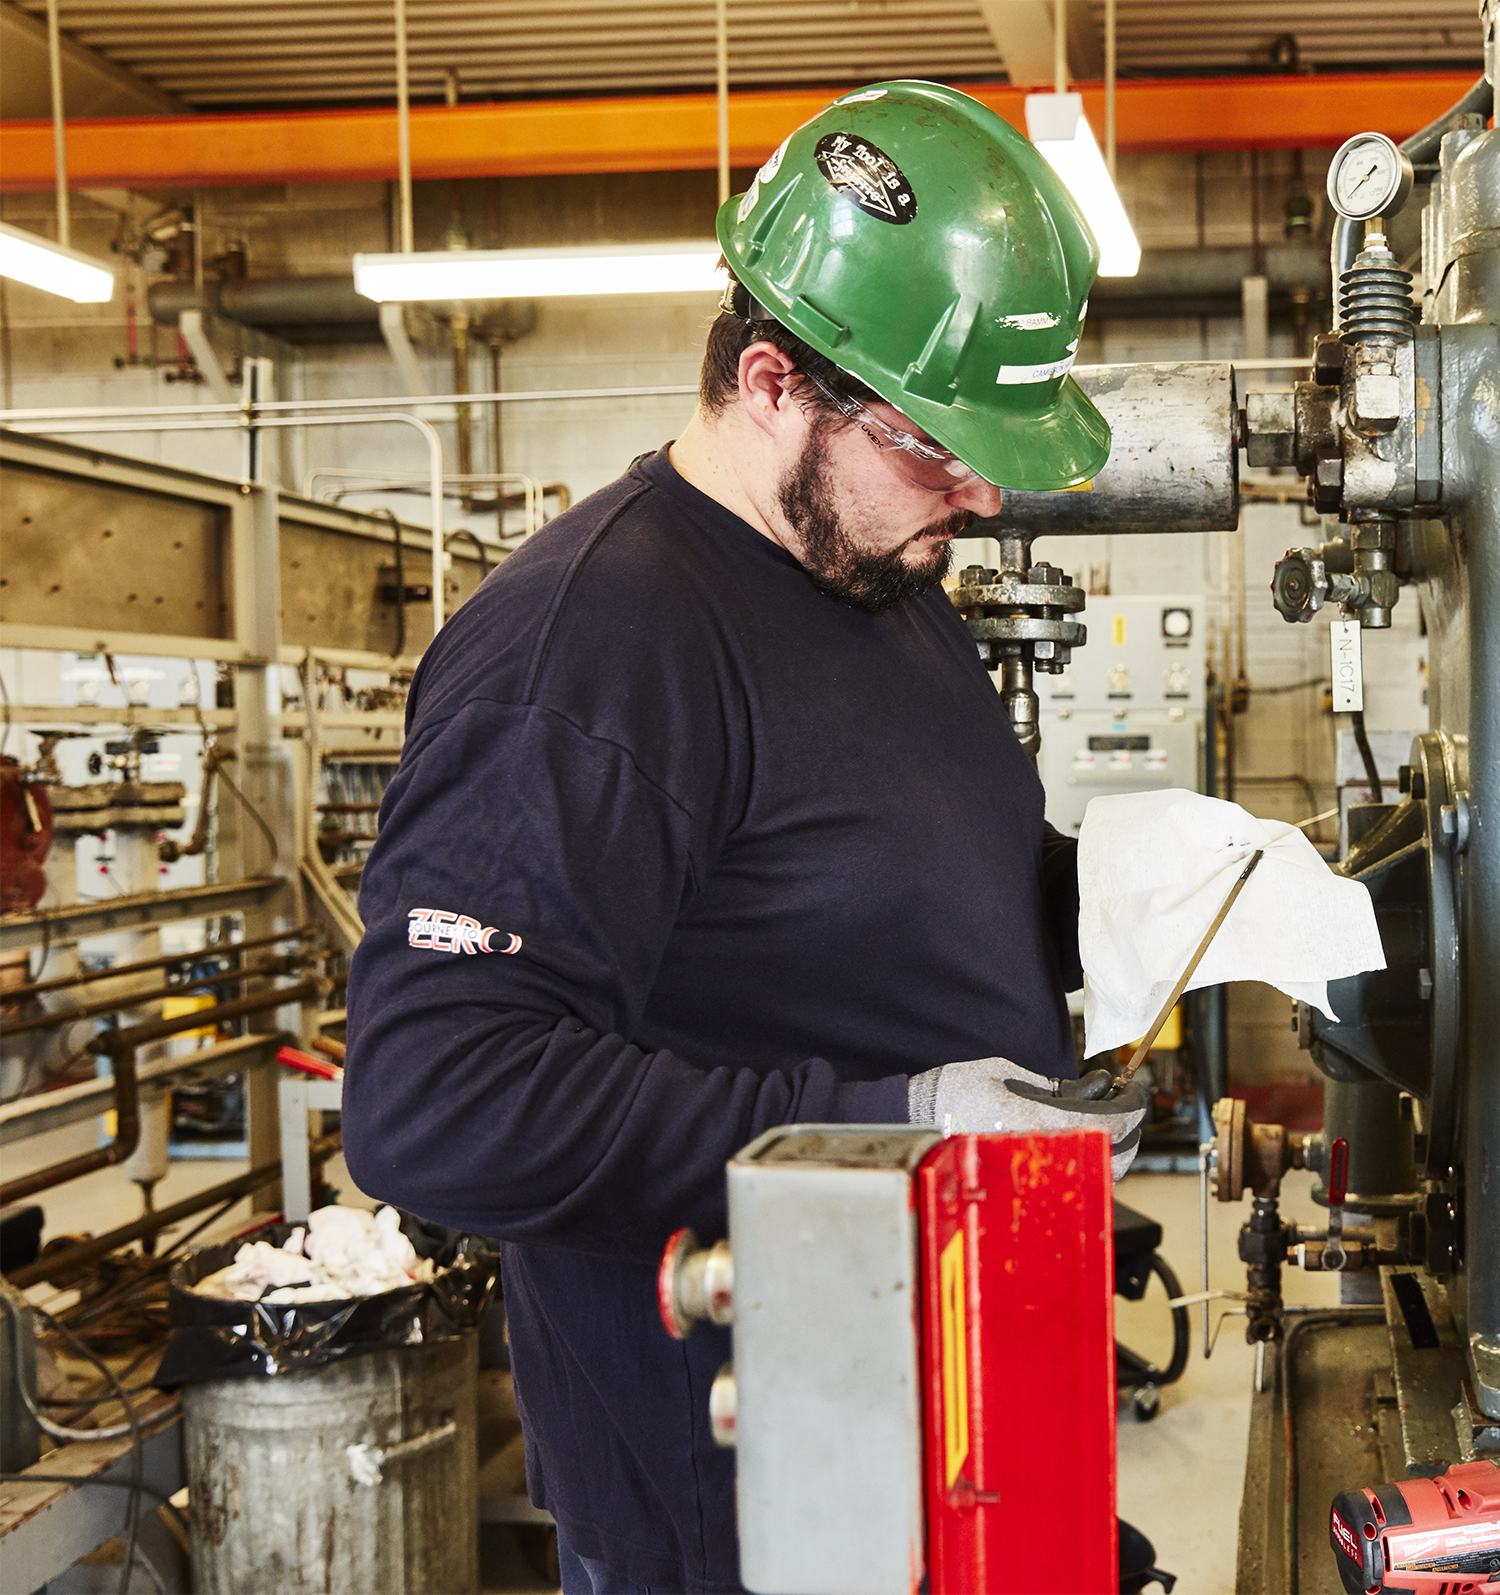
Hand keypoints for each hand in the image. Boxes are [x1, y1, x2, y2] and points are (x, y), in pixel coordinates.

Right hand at [908, 1059, 1147, 1180]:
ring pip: (1097, 1173)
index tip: (1138, 1090)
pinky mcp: (1026, 1178)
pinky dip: (1090, 1158)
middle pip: (1114, 1156)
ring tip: (1110, 1119)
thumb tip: (1093, 1089)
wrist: (917, 1119)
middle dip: (1131, 1129)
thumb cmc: (953, 1093)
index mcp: (1037, 1124)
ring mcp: (1034, 1171)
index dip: (1133, 1106)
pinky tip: (1085, 1138)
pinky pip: (1073, 1175)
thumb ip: (1054, 1087)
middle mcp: (1040, 1154)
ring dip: (1114, 1146)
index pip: (1109, 1123)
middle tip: (1130, 1103)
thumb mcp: (1007, 1072)